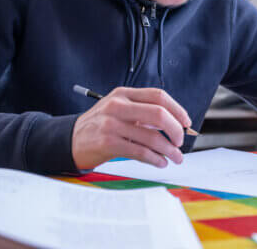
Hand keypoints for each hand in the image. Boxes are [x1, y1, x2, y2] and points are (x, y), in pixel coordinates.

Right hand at [71, 87, 191, 169]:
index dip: (177, 109)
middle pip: (158, 114)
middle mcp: (118, 106)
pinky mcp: (107, 143)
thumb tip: (175, 124)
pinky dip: (155, 159)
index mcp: (124, 94)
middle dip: (175, 130)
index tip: (186, 122)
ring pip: (151, 137)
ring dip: (169, 150)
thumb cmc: (100, 125)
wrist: (70, 140)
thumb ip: (143, 112)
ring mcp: (111, 124)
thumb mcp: (119, 110)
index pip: (158, 96)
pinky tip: (160, 162)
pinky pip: (140, 152)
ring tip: (176, 157)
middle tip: (180, 141)